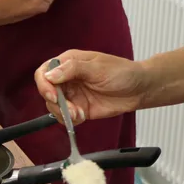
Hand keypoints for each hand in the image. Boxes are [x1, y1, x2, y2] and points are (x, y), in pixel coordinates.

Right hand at [34, 50, 149, 124]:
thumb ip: (73, 70)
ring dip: (63, 114)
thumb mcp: (98, 68)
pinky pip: (64, 117)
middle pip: (46, 92)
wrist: (139, 89)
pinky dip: (70, 120)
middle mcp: (67, 78)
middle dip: (56, 103)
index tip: (53, 96)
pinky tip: (82, 117)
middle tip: (71, 110)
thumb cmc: (122, 72)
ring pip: (54, 106)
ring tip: (80, 114)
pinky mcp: (78, 108)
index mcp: (68, 63)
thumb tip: (50, 75)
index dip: (44, 85)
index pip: (44, 72)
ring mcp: (72, 94)